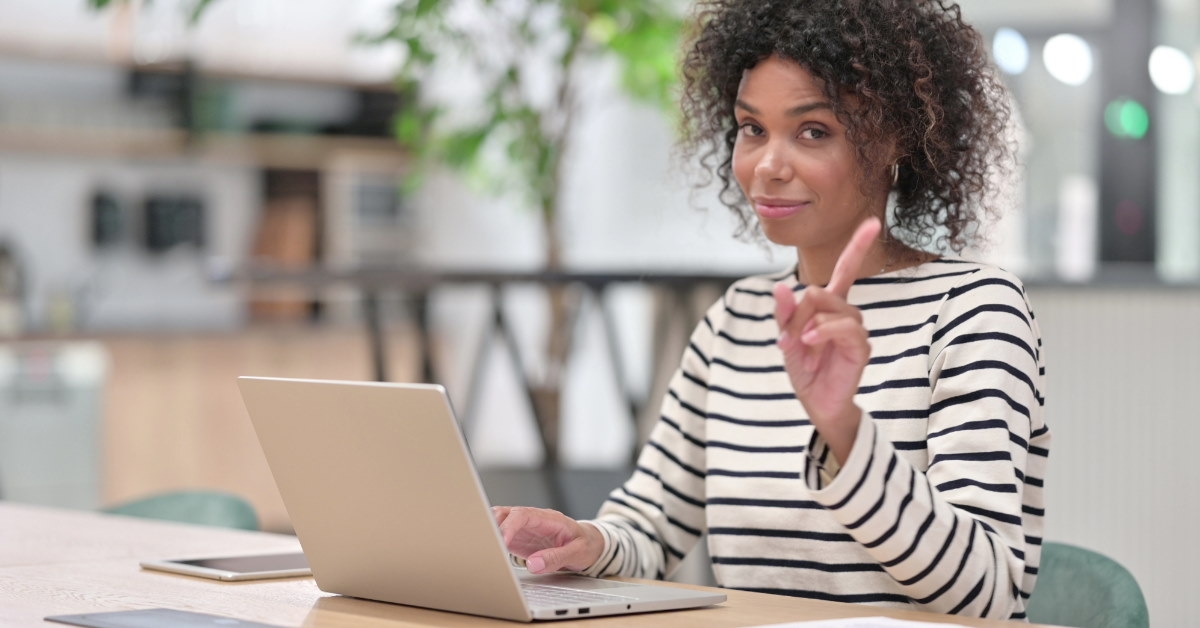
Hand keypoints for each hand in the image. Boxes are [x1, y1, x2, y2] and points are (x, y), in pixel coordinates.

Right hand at [492, 506, 604, 573]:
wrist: (588, 542)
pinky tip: (486, 551)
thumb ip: (556, 557)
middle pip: (505, 514)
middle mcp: (532, 519)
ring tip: (482, 548)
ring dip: (488, 531)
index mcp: (548, 518)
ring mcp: (523, 528)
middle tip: (485, 544)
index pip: (522, 515)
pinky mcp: (518, 538)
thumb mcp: (577, 553)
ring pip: (498, 521)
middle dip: (491, 525)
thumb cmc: (584, 544)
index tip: (502, 541)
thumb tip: (533, 564)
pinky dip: (490, 540)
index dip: (509, 526)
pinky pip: (499, 534)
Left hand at [774, 218, 880, 462]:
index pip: (846, 270)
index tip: (873, 222)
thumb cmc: (805, 370)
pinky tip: (810, 341)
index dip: (858, 246)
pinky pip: (844, 328)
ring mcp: (855, 331)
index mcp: (829, 307)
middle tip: (787, 337)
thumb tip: (781, 287)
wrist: (816, 403)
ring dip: (809, 324)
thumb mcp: (787, 340)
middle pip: (822, 291)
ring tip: (800, 344)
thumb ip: (785, 315)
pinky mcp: (860, 348)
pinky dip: (823, 331)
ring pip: (833, 307)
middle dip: (798, 311)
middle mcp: (846, 314)